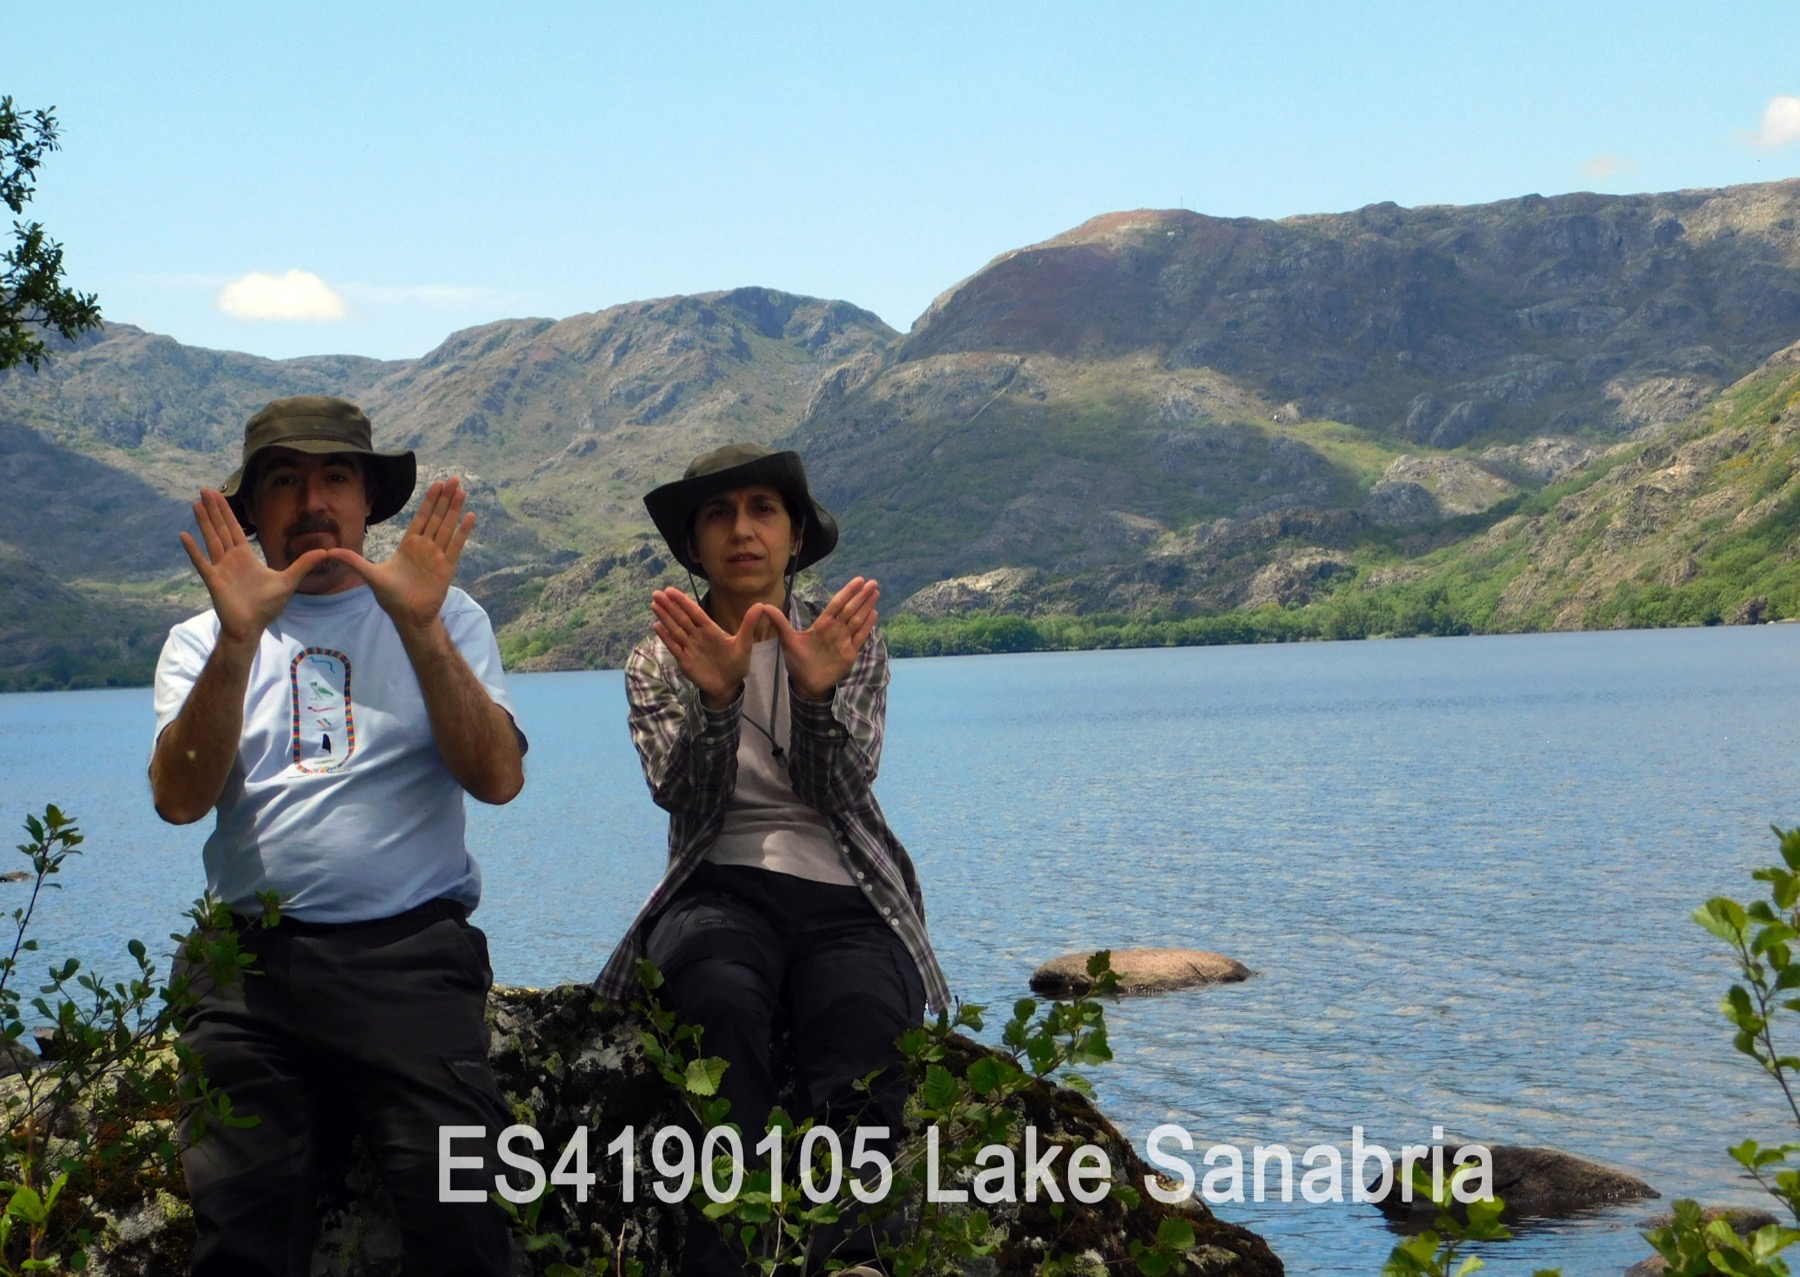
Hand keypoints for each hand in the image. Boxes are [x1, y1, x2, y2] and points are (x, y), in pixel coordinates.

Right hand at [179, 488, 326, 644]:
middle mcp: (231, 559)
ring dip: (204, 522)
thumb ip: (304, 564)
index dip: (227, 512)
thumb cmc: (267, 606)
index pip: (235, 529)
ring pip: (211, 540)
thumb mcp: (289, 581)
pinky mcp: (214, 581)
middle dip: (214, 510)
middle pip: (221, 529)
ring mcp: (220, 569)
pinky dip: (193, 550)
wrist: (252, 626)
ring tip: (195, 504)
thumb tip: (326, 551)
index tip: (219, 495)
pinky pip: (202, 562)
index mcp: (245, 557)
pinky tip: (184, 535)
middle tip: (205, 489)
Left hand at [327, 477, 472, 631]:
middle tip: (453, 479)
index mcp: (409, 545)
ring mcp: (437, 555)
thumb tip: (329, 551)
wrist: (408, 616)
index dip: (429, 501)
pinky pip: (456, 545)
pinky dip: (463, 531)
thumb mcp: (370, 575)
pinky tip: (469, 516)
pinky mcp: (447, 567)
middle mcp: (425, 547)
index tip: (435, 484)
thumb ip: (353, 560)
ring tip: (461, 491)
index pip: (421, 518)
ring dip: (454, 509)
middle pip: (437, 517)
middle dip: (445, 498)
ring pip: (448, 526)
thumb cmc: (391, 597)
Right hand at [651, 588, 759, 706]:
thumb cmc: (736, 663)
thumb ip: (749, 624)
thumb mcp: (745, 644)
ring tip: (654, 605)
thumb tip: (761, 604)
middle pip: (681, 618)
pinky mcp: (684, 661)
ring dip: (664, 617)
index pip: (695, 612)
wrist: (729, 685)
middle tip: (657, 593)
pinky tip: (656, 626)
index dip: (683, 602)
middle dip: (669, 606)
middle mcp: (698, 636)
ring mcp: (690, 647)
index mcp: (711, 630)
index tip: (671, 590)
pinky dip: (665, 637)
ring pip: (675, 630)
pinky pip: (673, 647)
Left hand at [759, 577, 877, 700]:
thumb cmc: (797, 661)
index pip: (837, 604)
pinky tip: (873, 614)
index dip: (847, 592)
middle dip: (861, 596)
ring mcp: (844, 641)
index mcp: (822, 624)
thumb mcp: (787, 640)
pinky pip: (860, 637)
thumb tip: (764, 606)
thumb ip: (779, 623)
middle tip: (873, 582)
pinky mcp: (850, 653)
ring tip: (875, 593)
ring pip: (857, 620)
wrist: (806, 683)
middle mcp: (835, 630)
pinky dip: (867, 626)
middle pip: (850, 609)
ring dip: (866, 607)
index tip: (858, 580)